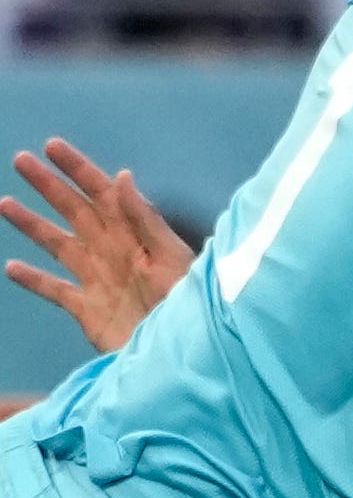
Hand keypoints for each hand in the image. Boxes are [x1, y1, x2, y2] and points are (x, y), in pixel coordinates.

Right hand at [3, 139, 193, 351]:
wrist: (184, 351)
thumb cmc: (188, 303)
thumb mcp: (170, 257)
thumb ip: (144, 219)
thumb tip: (122, 176)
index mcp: (134, 235)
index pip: (102, 193)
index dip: (78, 169)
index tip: (52, 146)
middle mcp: (113, 252)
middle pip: (75, 211)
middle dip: (49, 185)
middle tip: (21, 159)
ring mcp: (99, 280)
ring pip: (58, 245)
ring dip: (32, 225)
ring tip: (5, 204)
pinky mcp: (88, 310)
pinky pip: (55, 290)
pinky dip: (33, 280)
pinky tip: (11, 267)